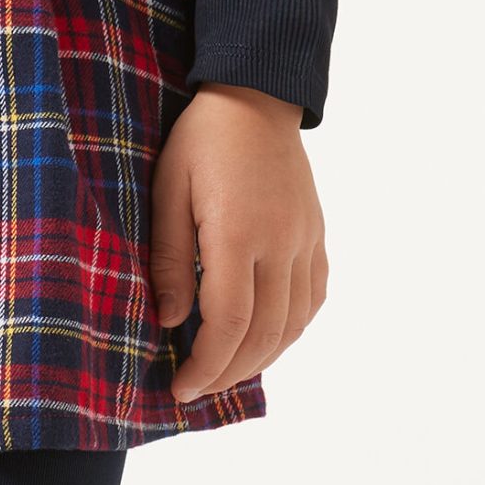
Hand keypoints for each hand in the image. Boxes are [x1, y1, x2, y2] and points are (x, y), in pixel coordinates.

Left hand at [150, 87, 327, 403]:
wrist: (256, 95)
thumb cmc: (202, 141)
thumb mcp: (168, 192)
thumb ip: (171, 261)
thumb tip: (172, 322)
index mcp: (238, 232)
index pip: (229, 322)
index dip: (206, 366)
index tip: (181, 388)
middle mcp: (281, 242)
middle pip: (262, 334)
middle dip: (227, 373)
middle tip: (196, 389)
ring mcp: (305, 240)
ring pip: (292, 325)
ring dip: (259, 360)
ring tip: (225, 373)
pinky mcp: (316, 236)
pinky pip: (312, 300)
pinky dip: (290, 332)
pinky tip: (264, 341)